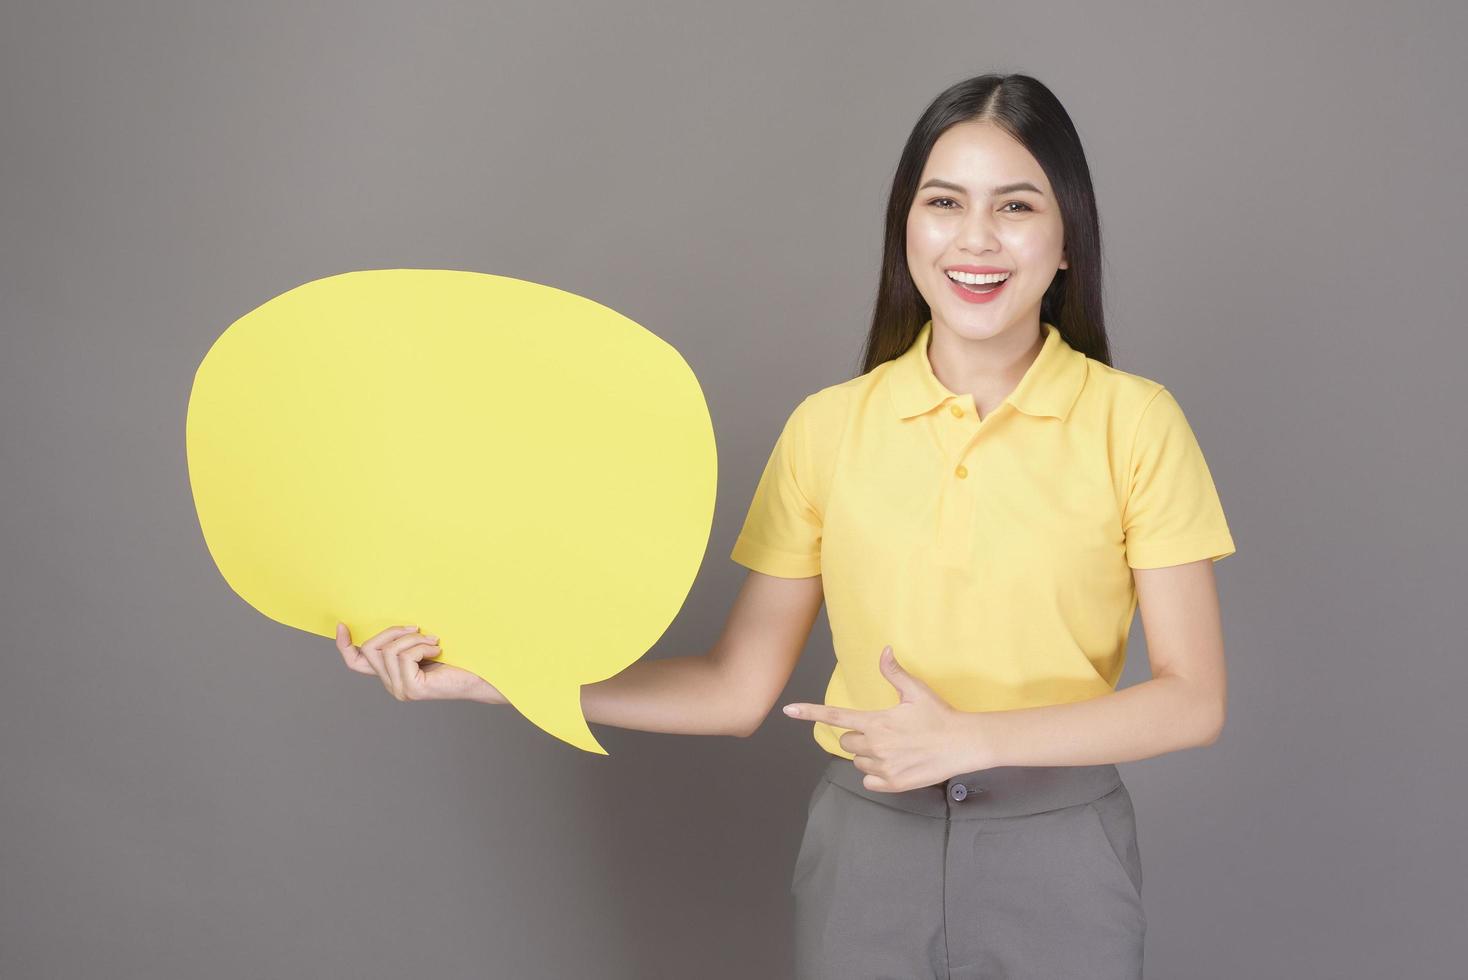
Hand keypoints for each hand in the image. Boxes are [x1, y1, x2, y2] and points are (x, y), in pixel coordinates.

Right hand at [335, 622, 506, 703]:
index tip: (342, 625)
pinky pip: (405, 656)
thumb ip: (402, 641)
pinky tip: (438, 650)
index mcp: (391, 674)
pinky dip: (422, 647)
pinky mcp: (412, 690)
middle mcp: (391, 685)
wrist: (481, 676)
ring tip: (433, 642)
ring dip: (413, 639)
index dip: (344, 645)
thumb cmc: (457, 657)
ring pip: (389, 650)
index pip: (356, 663)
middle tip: (417, 628)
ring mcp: (400, 690)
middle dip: (392, 631)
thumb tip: (388, 627)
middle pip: (371, 648)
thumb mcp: (422, 644)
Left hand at [782, 645, 978, 791]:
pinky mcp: (893, 784)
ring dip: (869, 755)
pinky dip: (876, 774)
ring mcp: (883, 767)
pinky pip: (869, 780)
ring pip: (858, 761)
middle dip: (859, 737)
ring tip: (895, 747)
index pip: (835, 716)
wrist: (963, 744)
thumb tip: (884, 651)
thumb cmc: (940, 715)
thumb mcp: (916, 691)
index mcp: (876, 722)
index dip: (809, 712)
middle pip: (847, 742)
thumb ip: (895, 673)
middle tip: (884, 732)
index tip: (788, 710)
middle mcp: (875, 746)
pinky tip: (895, 765)